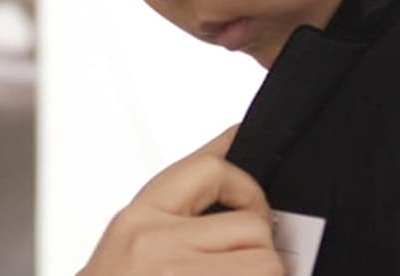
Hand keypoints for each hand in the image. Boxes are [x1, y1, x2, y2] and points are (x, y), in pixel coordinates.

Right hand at [78, 126, 284, 275]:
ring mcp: (179, 275)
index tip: (254, 204)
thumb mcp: (132, 241)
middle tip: (239, 267)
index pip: (210, 169)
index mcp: (136, 221)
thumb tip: (235, 137)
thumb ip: (180, 201)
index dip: (246, 183)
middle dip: (258, 249)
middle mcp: (154, 245)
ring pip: (267, 263)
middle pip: (252, 224)